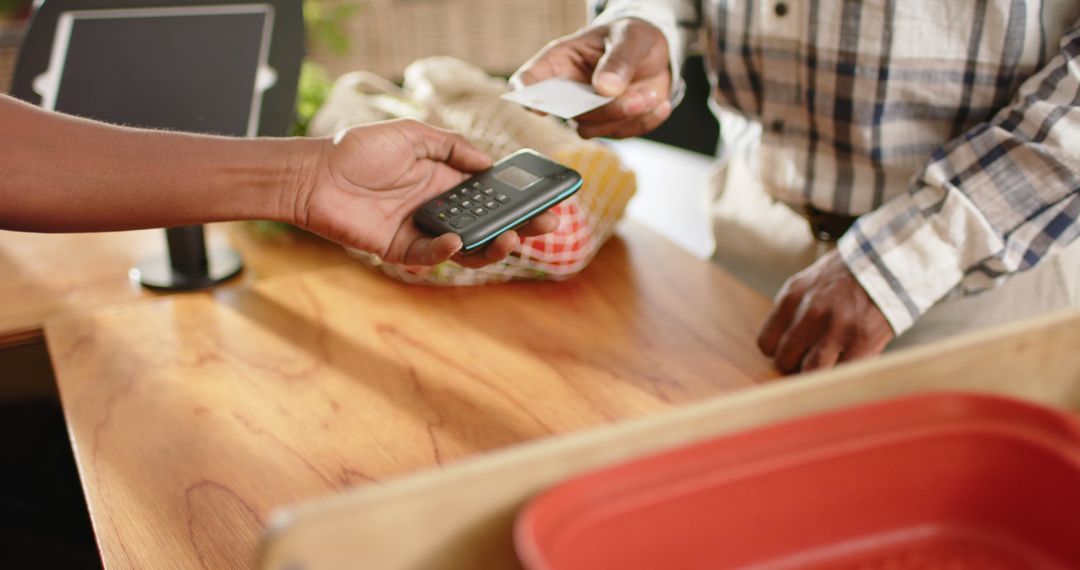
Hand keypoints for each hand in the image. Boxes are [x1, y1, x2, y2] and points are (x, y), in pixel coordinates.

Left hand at [292, 119, 558, 266]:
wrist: (314, 173)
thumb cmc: (358, 149)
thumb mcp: (412, 134)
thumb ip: (452, 146)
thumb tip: (489, 163)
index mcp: (446, 181)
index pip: (492, 194)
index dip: (520, 198)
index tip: (548, 199)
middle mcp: (439, 208)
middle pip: (489, 222)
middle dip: (522, 225)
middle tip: (549, 225)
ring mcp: (423, 230)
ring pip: (468, 246)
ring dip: (493, 245)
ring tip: (511, 237)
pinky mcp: (401, 249)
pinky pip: (432, 256)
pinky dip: (446, 250)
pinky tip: (455, 239)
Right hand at [510, 18, 672, 138]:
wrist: (655, 52)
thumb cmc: (632, 36)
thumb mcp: (630, 37)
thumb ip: (618, 59)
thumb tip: (605, 87)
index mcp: (560, 62)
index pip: (528, 82)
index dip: (527, 97)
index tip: (542, 107)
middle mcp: (568, 91)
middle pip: (567, 114)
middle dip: (604, 110)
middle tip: (637, 97)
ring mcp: (588, 111)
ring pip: (594, 129)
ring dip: (627, 116)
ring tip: (651, 95)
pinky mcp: (610, 124)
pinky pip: (622, 133)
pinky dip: (644, 121)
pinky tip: (657, 104)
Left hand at [757, 250, 894, 373]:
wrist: (888, 262)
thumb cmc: (847, 276)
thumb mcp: (810, 283)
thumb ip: (793, 310)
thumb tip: (779, 346)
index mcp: (793, 296)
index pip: (766, 343)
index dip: (777, 352)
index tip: (790, 351)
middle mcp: (810, 312)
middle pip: (785, 359)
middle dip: (795, 365)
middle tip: (808, 361)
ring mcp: (836, 327)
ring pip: (810, 370)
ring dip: (816, 373)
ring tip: (827, 365)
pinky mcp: (862, 340)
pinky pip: (843, 370)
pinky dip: (843, 371)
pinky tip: (849, 360)